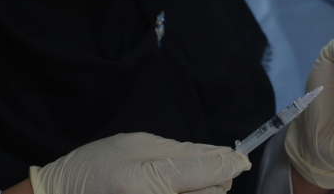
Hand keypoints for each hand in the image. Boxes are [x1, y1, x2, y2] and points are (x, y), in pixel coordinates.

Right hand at [29, 133, 250, 193]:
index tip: (239, 158)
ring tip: (184, 181)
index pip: (203, 172)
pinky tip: (177, 189)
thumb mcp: (137, 145)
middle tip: (208, 168)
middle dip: (217, 179)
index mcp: (146, 182)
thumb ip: (180, 151)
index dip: (228, 164)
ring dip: (204, 192)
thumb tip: (219, 154)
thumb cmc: (94, 166)